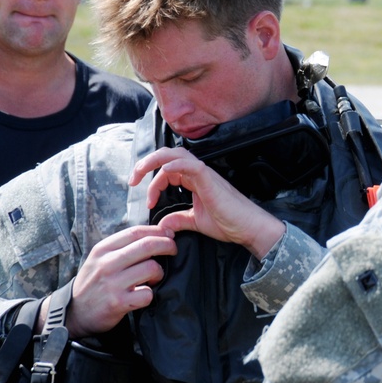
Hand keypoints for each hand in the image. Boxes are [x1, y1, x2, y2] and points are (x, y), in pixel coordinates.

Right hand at [59, 224, 177, 337]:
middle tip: (173, 250)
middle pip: (148, 245)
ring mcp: (112, 283)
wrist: (75, 313)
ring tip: (154, 278)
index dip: (157, 230)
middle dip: (167, 245)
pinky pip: (147, 294)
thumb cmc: (93, 283)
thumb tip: (153, 234)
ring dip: (159, 272)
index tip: (169, 233)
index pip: (136, 232)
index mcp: (103, 250)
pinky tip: (144, 294)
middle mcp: (107, 264)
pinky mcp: (118, 302)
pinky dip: (150, 294)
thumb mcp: (99, 259)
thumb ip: (121, 247)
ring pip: (151, 267)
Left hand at [128, 146, 285, 258]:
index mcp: (195, 180)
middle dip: (146, 164)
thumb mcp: (195, 222)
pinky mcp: (209, 179)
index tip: (149, 203)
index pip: (168, 171)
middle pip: (168, 155)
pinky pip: (190, 164)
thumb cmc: (228, 223)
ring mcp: (204, 174)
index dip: (154, 183)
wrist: (248, 228)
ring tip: (139, 173)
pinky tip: (164, 172)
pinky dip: (174, 164)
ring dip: (154, 161)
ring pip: (175, 154)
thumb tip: (162, 224)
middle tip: (133, 179)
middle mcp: (198, 173)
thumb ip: (178, 220)